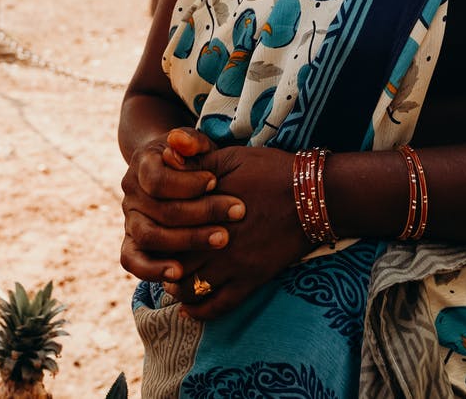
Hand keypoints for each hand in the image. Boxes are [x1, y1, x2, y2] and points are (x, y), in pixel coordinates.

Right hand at [119, 129, 243, 282]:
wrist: (172, 175)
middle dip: (202, 213)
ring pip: (149, 236)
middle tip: (237, 211)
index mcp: (142, 165)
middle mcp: (131, 193)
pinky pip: (132, 261)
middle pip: (159, 210)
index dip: (188, 183)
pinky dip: (152, 270)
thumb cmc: (193, 161)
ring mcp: (130, 220)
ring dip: (187, 240)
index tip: (216, 181)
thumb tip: (179, 140)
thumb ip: (193, 142)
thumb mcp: (196, 145)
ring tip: (221, 240)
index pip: (157, 180)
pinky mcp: (133, 243)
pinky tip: (180, 274)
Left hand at [165, 146, 315, 320]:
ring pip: (191, 288)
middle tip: (155, 259)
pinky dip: (200, 312)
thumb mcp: (230, 157)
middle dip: (159, 262)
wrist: (315, 195)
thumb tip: (165, 154)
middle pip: (172, 261)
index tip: (150, 230)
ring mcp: (235, 264)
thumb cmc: (271, 171)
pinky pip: (220, 306)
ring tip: (171, 281)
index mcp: (207, 210)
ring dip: (175, 287)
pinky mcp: (253, 279)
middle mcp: (217, 241)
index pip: (166, 228)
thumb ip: (196, 161)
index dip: (153, 232)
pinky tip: (188, 311)